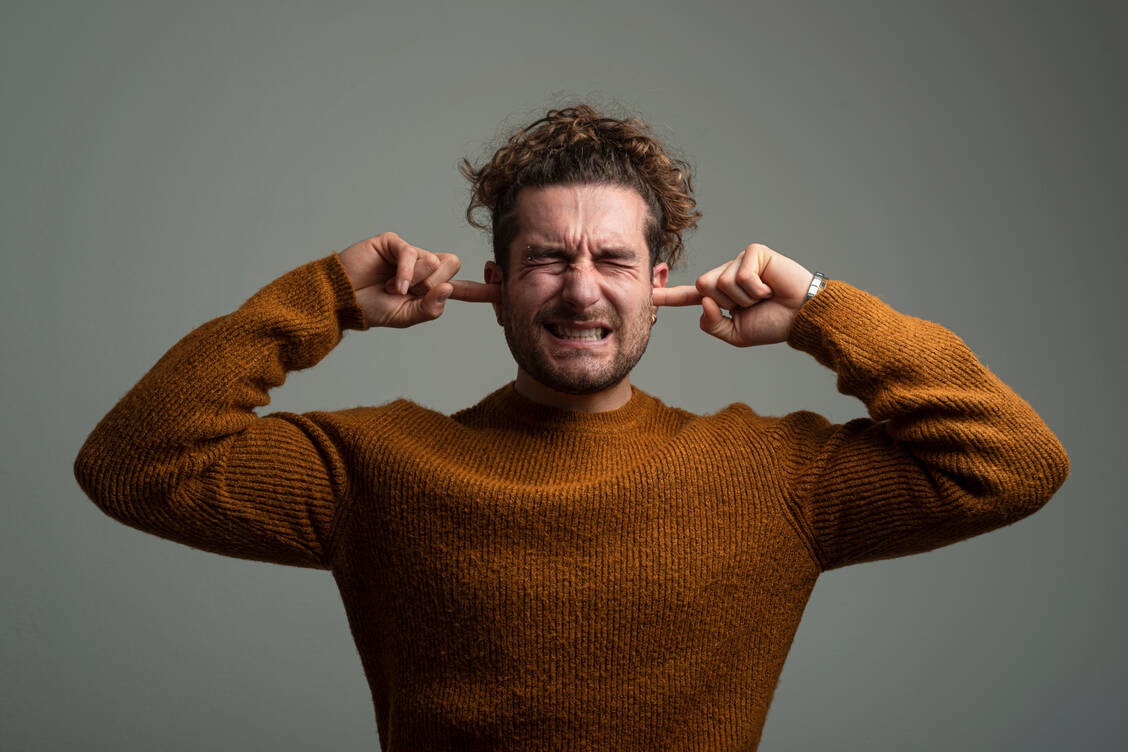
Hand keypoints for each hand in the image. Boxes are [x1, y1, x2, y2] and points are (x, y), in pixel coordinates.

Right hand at [337, 232, 498, 327]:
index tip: (504, 291)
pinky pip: (413, 253)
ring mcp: (410, 253)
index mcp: (430, 288)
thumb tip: (449, 290)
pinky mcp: (394, 243)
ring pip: (435, 261)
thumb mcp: (405, 317)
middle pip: (453, 266)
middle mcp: (424, 267)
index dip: (483, 290)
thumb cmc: (370, 309)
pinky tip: (392, 285)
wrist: (342, 300)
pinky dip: (406, 272)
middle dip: (434, 284)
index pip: (462, 289)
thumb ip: (429, 310)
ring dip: (416, 280)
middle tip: (410, 293)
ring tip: (392, 287)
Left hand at [652, 243, 812, 345]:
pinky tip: (770, 287)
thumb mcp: (736, 334)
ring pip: (719, 282)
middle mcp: (726, 274)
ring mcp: (739, 261)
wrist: (801, 317)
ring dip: (744, 298)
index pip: (689, 296)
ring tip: (764, 296)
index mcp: (720, 295)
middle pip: (702, 287)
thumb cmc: (773, 324)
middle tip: (753, 304)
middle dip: (727, 302)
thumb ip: (712, 325)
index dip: (668, 297)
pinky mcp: (753, 252)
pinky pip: (739, 275)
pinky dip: (755, 288)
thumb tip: (702, 302)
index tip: (648, 296)